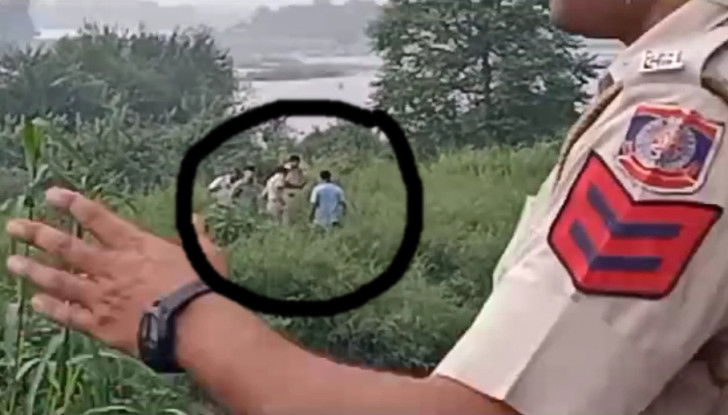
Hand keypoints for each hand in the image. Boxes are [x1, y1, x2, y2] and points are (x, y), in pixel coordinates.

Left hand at [4, 187, 227, 356]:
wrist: (192, 324)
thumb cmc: (201, 287)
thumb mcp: (205, 254)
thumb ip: (196, 235)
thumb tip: (198, 219)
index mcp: (136, 245)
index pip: (99, 219)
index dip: (73, 204)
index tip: (52, 194)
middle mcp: (111, 266)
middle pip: (67, 247)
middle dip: (38, 234)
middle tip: (15, 225)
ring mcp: (101, 296)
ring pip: (59, 280)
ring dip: (34, 270)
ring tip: (12, 262)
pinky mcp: (100, 324)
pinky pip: (69, 315)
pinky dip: (51, 309)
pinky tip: (35, 303)